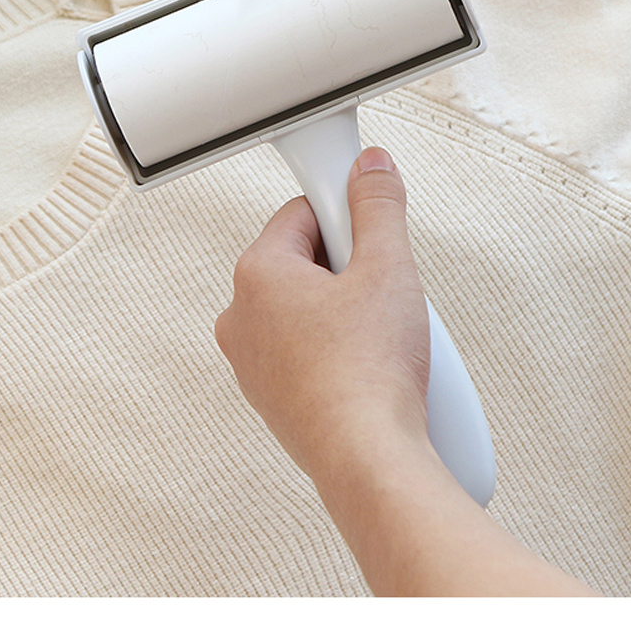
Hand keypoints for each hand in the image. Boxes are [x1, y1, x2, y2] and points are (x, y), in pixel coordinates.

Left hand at [214, 146, 430, 486]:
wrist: (369, 460)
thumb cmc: (368, 374)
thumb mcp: (388, 267)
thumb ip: (379, 208)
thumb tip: (372, 169)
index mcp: (257, 274)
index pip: (303, 210)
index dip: (345, 213)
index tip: (371, 222)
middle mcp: (242, 316)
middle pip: (303, 258)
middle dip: (346, 264)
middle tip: (382, 285)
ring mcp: (254, 361)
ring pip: (306, 306)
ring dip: (344, 306)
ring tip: (381, 331)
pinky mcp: (273, 396)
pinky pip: (306, 348)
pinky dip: (337, 346)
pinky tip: (371, 362)